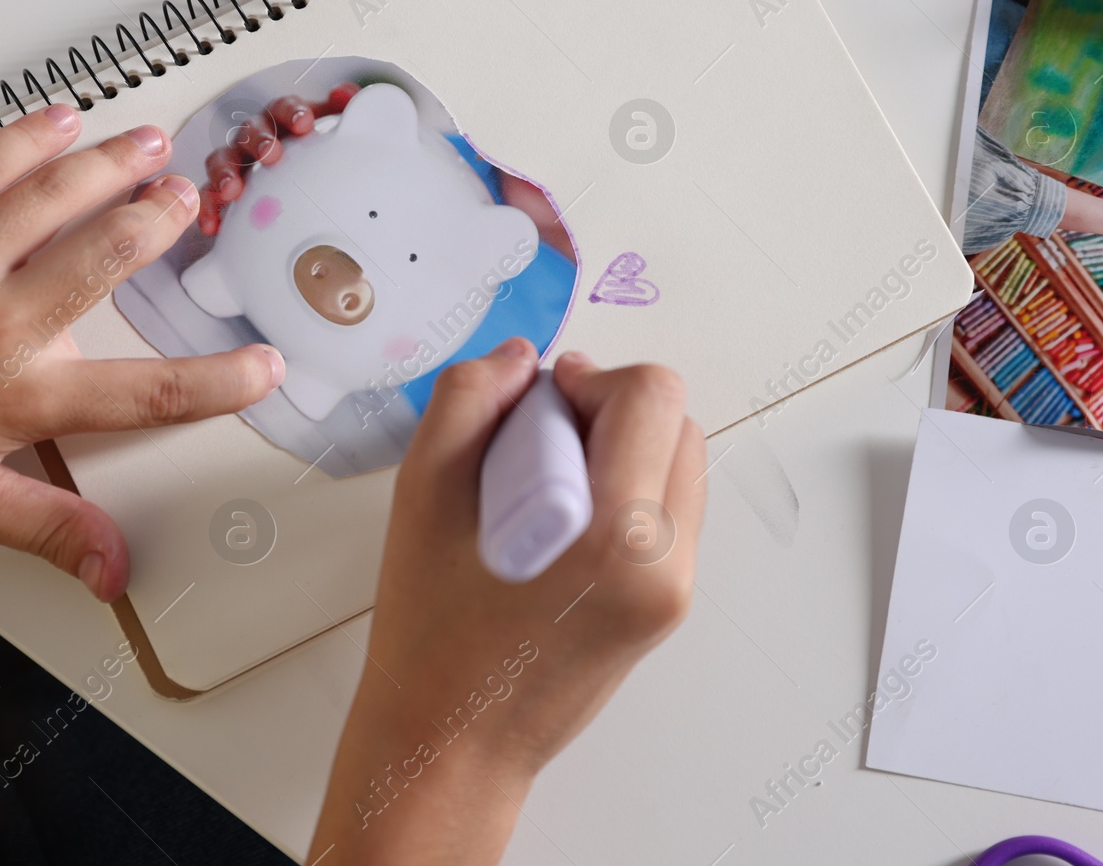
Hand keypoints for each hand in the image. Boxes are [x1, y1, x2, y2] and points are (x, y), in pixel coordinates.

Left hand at [0, 105, 283, 600]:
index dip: (219, 383)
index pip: (146, 394)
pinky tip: (57, 121)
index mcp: (19, 397)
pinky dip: (23, 138)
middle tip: (190, 199)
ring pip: (53, 199)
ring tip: (148, 144)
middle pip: (108, 258)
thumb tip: (110, 568)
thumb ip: (49, 528)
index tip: (263, 367)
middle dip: (160, 221)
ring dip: (110, 165)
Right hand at [197, 82, 359, 234]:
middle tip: (271, 154)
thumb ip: (344, 110)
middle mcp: (257, 138)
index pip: (283, 108)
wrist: (306, 186)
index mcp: (283, 121)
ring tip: (232, 191)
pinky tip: (213, 224)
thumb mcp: (335, 132)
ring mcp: (238, 163)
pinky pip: (211, 197)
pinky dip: (210, 209)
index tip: (304, 123)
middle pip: (250, 131)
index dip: (292, 112)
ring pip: (223, 160)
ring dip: (225, 173)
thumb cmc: (316, 154)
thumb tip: (344, 94)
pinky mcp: (224, 191)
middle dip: (259, 140)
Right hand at [308, 339, 705, 864]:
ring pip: (679, 465)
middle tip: (536, 444)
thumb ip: (469, 400)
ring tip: (543, 488)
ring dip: (620, 449)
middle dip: (609, 410)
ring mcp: (674, 590)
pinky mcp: (667, 608)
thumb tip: (522, 359)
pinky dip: (625, 492)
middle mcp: (665, 562)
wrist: (452, 744)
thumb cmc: (432, 635)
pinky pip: (668, 512)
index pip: (653, 396)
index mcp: (616, 533)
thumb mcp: (422, 493)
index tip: (541, 404)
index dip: (592, 377)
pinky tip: (560, 523)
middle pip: (678, 425)